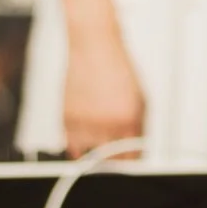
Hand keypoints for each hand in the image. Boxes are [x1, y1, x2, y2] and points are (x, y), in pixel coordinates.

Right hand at [61, 28, 145, 157]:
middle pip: (110, 160)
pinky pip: (71, 147)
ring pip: (90, 155)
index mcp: (129, 119)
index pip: (131, 157)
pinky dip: (77, 147)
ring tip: (98, 132)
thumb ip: (139, 127)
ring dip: (94, 150)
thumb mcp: (140, 98)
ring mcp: (85, 123)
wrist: (93, 46)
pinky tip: (85, 136)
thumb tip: (135, 152)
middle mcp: (107, 124)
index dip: (130, 161)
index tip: (127, 161)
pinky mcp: (66, 119)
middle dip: (113, 159)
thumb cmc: (118, 69)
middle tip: (112, 152)